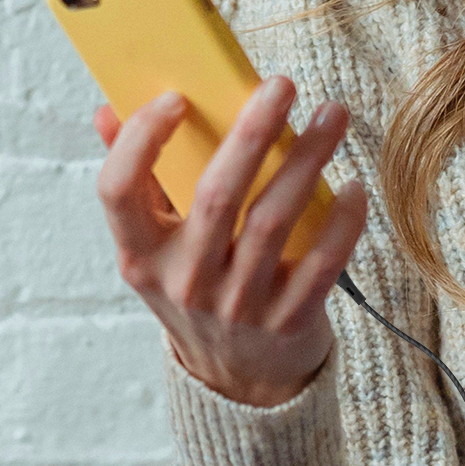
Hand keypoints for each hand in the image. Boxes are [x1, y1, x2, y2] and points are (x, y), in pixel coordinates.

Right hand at [94, 76, 369, 407]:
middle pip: (217, 195)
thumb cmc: (198, 286)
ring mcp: (237, 305)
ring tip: (333, 114)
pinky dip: (342, 223)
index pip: (118, 192)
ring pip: (274, 220)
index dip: (140, 142)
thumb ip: (136, 179)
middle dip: (252, 133)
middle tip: (282, 84)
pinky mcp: (288, 321)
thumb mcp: (156, 247)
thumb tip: (108, 109)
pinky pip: (321, 264)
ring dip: (308, 160)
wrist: (238, 381)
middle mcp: (185, 281)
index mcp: (142, 255)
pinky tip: (356, 186)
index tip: (176, 97)